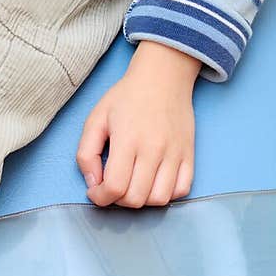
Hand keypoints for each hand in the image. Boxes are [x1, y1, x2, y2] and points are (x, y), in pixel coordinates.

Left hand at [76, 40, 198, 207]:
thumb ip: (86, 153)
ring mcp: (175, 152)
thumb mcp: (96, 117)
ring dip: (142, 200)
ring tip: (134, 183)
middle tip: (113, 185)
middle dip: (118, 200)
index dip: (100, 197)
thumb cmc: (127, 96)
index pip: (115, 187)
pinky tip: (155, 181)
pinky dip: (167, 194)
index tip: (96, 191)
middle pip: (136, 199)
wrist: (163, 75)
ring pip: (160, 199)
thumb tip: (93, 184)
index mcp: (128, 139)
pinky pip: (182, 190)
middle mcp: (154, 148)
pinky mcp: (189, 153)